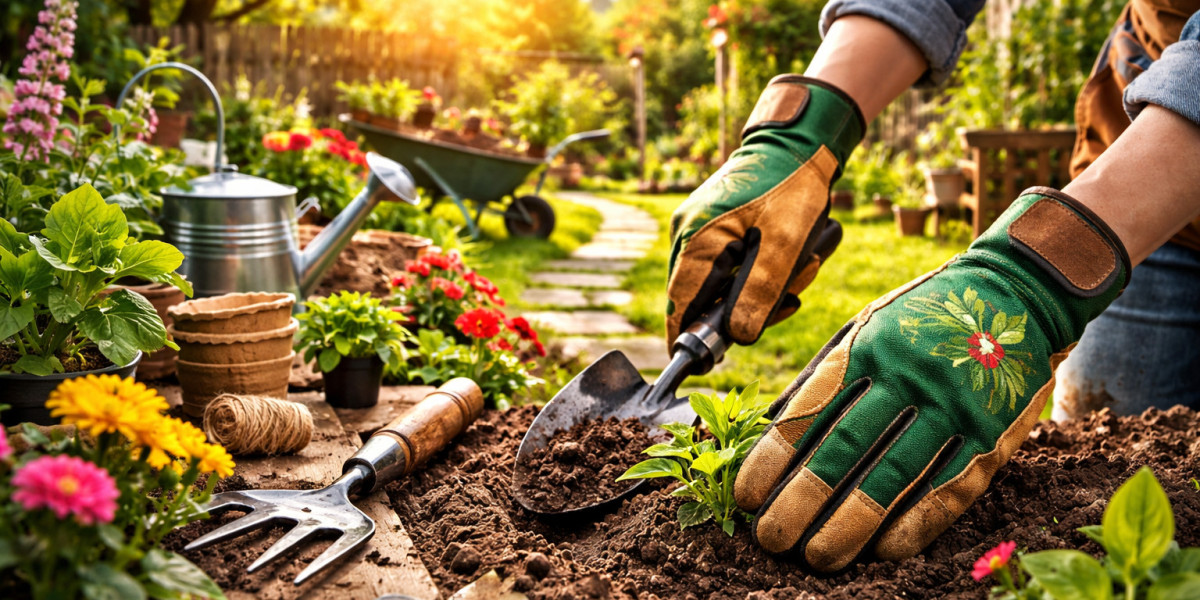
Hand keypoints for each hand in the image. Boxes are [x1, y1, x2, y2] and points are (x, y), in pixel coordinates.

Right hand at [665, 76, 864, 346]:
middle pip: (701, 298)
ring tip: (802, 271)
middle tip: (790, 303)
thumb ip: (761, 290)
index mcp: (696, 238)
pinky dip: (756, 273)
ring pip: (718, 284)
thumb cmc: (793, 184)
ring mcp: (698, 229)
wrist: (798, 140)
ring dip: (759, 290)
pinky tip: (790, 266)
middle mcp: (687, 234)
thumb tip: (738, 337)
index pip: (679, 303)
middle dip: (746, 309)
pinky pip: (727, 266)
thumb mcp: (786, 241)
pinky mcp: (713, 226)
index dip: (687, 339)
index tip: (699, 368)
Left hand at [733, 188, 1129, 570]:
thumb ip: (826, 374)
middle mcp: (907, 377)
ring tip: (818, 558)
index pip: (808, 412)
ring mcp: (953, 407)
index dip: (772, 459)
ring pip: (893, 477)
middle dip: (801, 501)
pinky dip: (915, 524)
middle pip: (844, 450)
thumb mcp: (868, 326)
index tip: (746, 496)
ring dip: (850, 525)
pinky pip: (949, 489)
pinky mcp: (993, 435)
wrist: (1018, 292)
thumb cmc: (922, 319)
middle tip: (771, 539)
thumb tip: (773, 429)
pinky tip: (883, 550)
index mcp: (865, 348)